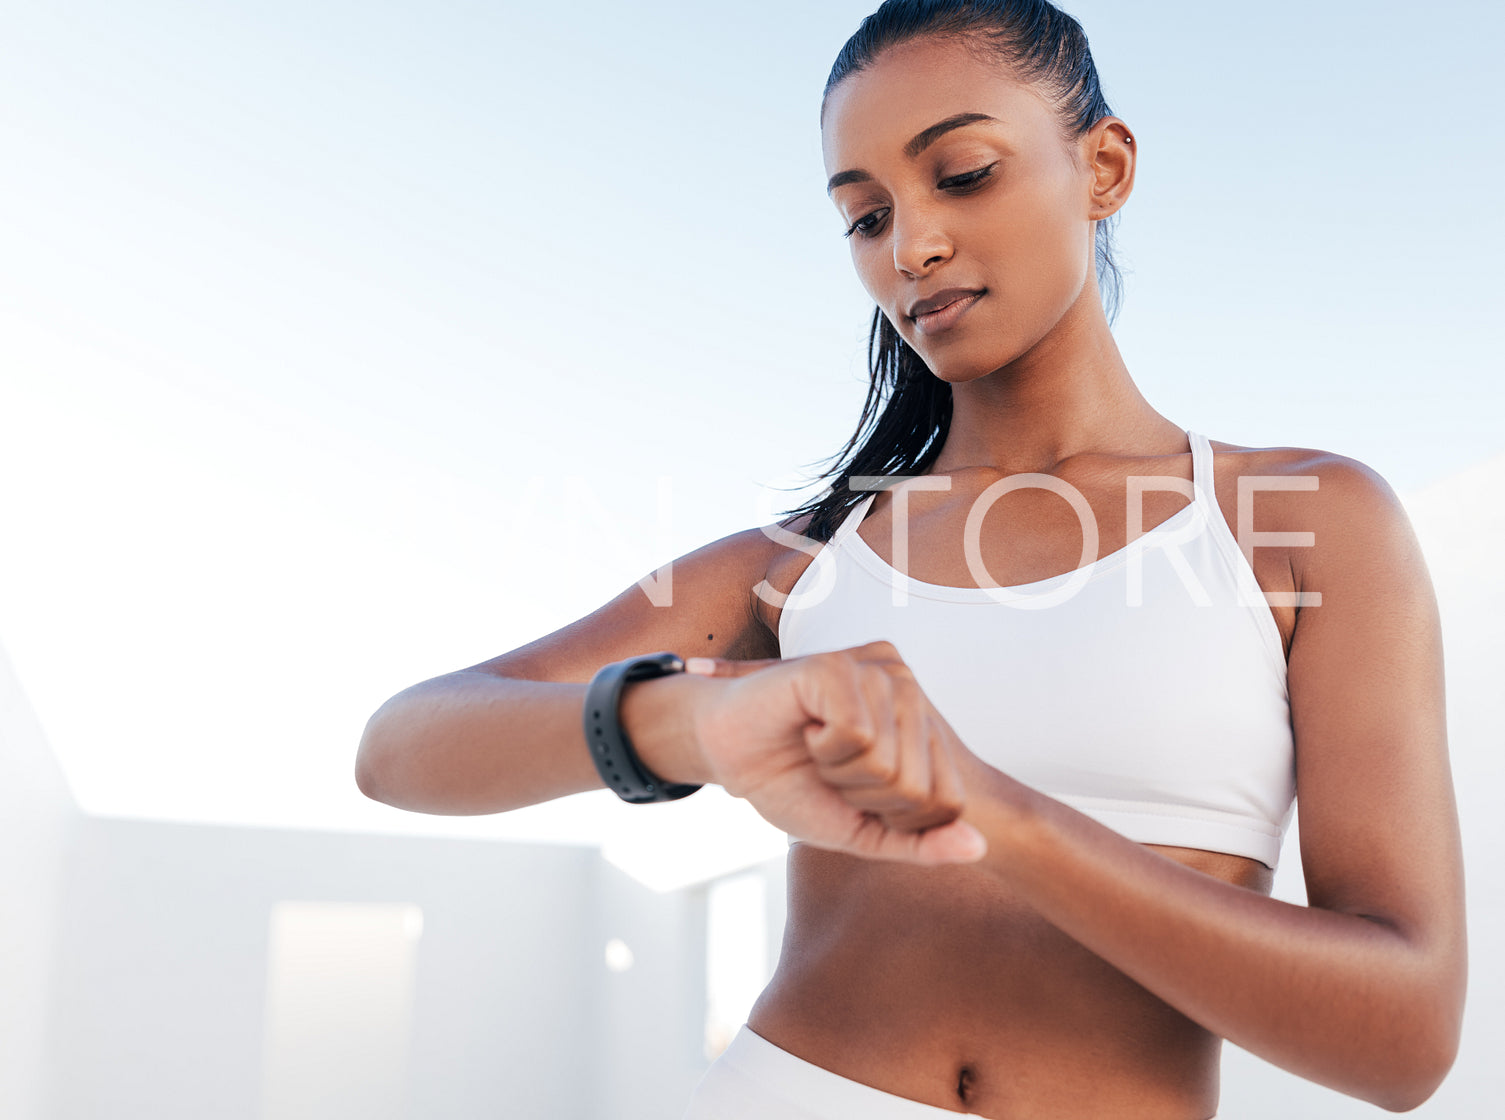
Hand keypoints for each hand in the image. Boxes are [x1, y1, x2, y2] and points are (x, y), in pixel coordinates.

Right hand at [682, 640, 986, 865]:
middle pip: (918, 788)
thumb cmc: (794, 786)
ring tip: (817, 747)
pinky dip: (823, 749)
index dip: (895, 820)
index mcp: (920, 718)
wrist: (726, 755)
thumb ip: (920, 842)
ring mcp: (875, 670)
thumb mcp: (864, 829)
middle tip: (829, 769)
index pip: (948, 801)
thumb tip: (979, 847)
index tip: (855, 794)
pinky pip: (856, 734)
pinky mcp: (837, 666)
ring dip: (840, 774)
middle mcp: (905, 685)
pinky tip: (806, 727)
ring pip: (888, 764)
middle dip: (865, 798)